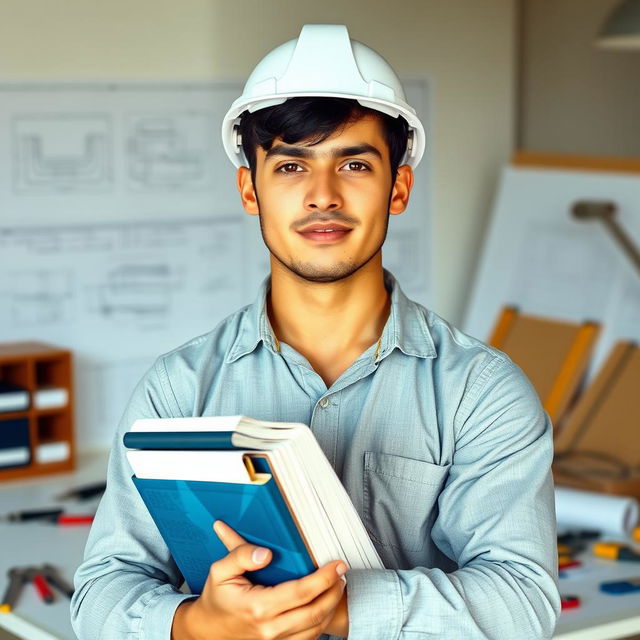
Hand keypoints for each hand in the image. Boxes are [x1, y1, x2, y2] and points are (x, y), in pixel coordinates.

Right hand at [171, 520, 346, 639]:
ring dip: (331, 606)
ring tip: (338, 585)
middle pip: (315, 612)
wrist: (206, 630)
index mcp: (258, 607)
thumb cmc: (216, 597)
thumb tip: (265, 553)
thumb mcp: (220, 570)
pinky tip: (325, 604)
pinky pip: (308, 638)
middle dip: (334, 591)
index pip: (301, 592)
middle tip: (342, 572)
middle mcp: (270, 629)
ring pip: (316, 628)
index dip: (324, 578)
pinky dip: (322, 622)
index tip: (337, 564)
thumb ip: (240, 554)